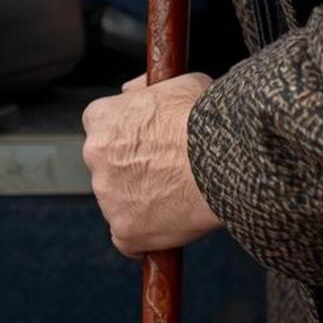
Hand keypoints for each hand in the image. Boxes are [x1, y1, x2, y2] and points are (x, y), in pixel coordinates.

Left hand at [81, 71, 221, 256]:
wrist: (227, 159)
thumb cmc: (206, 118)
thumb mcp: (176, 83)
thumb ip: (145, 89)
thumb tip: (134, 91)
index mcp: (101, 118)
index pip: (101, 129)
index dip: (126, 137)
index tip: (146, 145)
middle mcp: (95, 154)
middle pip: (107, 166)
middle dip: (130, 170)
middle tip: (165, 173)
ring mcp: (108, 195)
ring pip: (118, 202)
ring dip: (139, 201)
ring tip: (177, 196)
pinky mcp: (125, 230)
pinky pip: (128, 239)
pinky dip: (144, 237)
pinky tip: (166, 227)